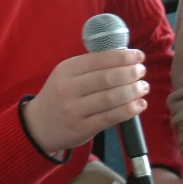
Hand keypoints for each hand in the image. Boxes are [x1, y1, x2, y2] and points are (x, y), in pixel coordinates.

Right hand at [23, 49, 148, 153]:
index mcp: (65, 70)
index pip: (98, 60)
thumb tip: (124, 58)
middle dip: (130, 73)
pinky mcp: (82, 128)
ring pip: (111, 98)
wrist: (39, 125)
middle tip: (141, 72)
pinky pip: (111, 117)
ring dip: (133, 91)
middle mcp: (68, 88)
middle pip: (106, 78)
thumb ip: (89, 68)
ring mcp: (74, 110)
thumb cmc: (58, 95)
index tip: (138, 56)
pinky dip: (129, 110)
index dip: (122, 57)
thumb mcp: (65, 75)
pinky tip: (139, 105)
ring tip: (143, 87)